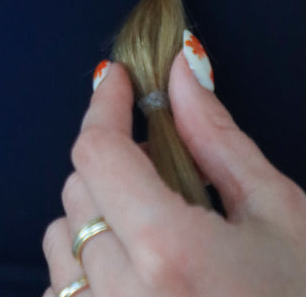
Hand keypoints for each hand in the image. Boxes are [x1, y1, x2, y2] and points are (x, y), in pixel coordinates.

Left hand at [42, 52, 305, 295]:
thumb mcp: (280, 217)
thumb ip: (217, 138)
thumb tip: (181, 67)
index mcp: (168, 253)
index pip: (98, 151)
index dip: (105, 105)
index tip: (119, 81)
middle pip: (77, 191)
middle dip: (115, 165)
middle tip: (162, 168)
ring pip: (61, 245)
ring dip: (96, 221)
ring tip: (155, 235)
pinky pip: (63, 296)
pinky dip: (89, 276)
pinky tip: (142, 283)